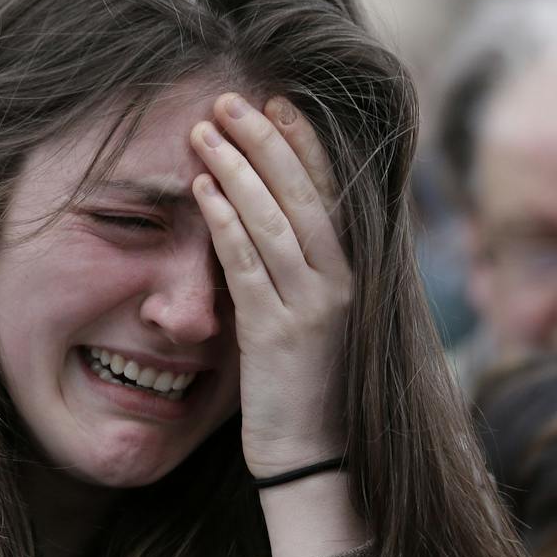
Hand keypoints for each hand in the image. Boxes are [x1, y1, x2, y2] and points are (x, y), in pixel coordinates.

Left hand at [190, 93, 351, 477]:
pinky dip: (224, 222)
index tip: (276, 102)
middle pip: (302, 193)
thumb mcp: (317, 316)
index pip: (329, 190)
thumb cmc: (308, 385)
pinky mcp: (277, 334)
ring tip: (204, 131)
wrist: (314, 456)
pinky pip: (247, 265)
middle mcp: (341, 283)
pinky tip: (201, 190)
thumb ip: (304, 268)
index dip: (304, 143)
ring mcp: (312, 308)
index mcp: (354, 273)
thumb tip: (273, 216)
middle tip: (229, 100)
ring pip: (273, 221)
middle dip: (265, 140)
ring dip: (236, 169)